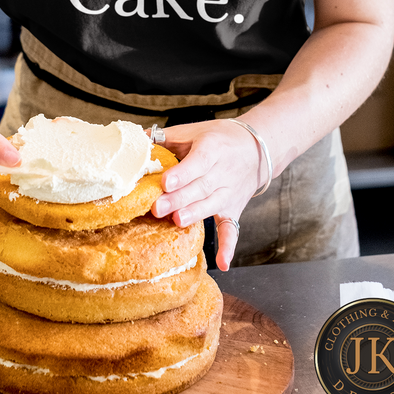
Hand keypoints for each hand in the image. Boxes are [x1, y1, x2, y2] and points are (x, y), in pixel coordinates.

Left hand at [150, 119, 262, 270]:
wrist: (256, 149)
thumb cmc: (218, 138)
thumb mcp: (194, 131)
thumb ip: (166, 137)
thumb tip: (136, 139)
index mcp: (212, 149)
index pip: (197, 162)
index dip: (182, 174)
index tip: (165, 183)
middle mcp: (223, 172)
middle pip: (200, 188)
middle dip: (178, 199)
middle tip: (157, 208)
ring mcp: (229, 194)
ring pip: (211, 206)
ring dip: (194, 215)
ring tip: (177, 222)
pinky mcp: (233, 210)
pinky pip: (232, 229)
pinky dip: (229, 246)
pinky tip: (223, 263)